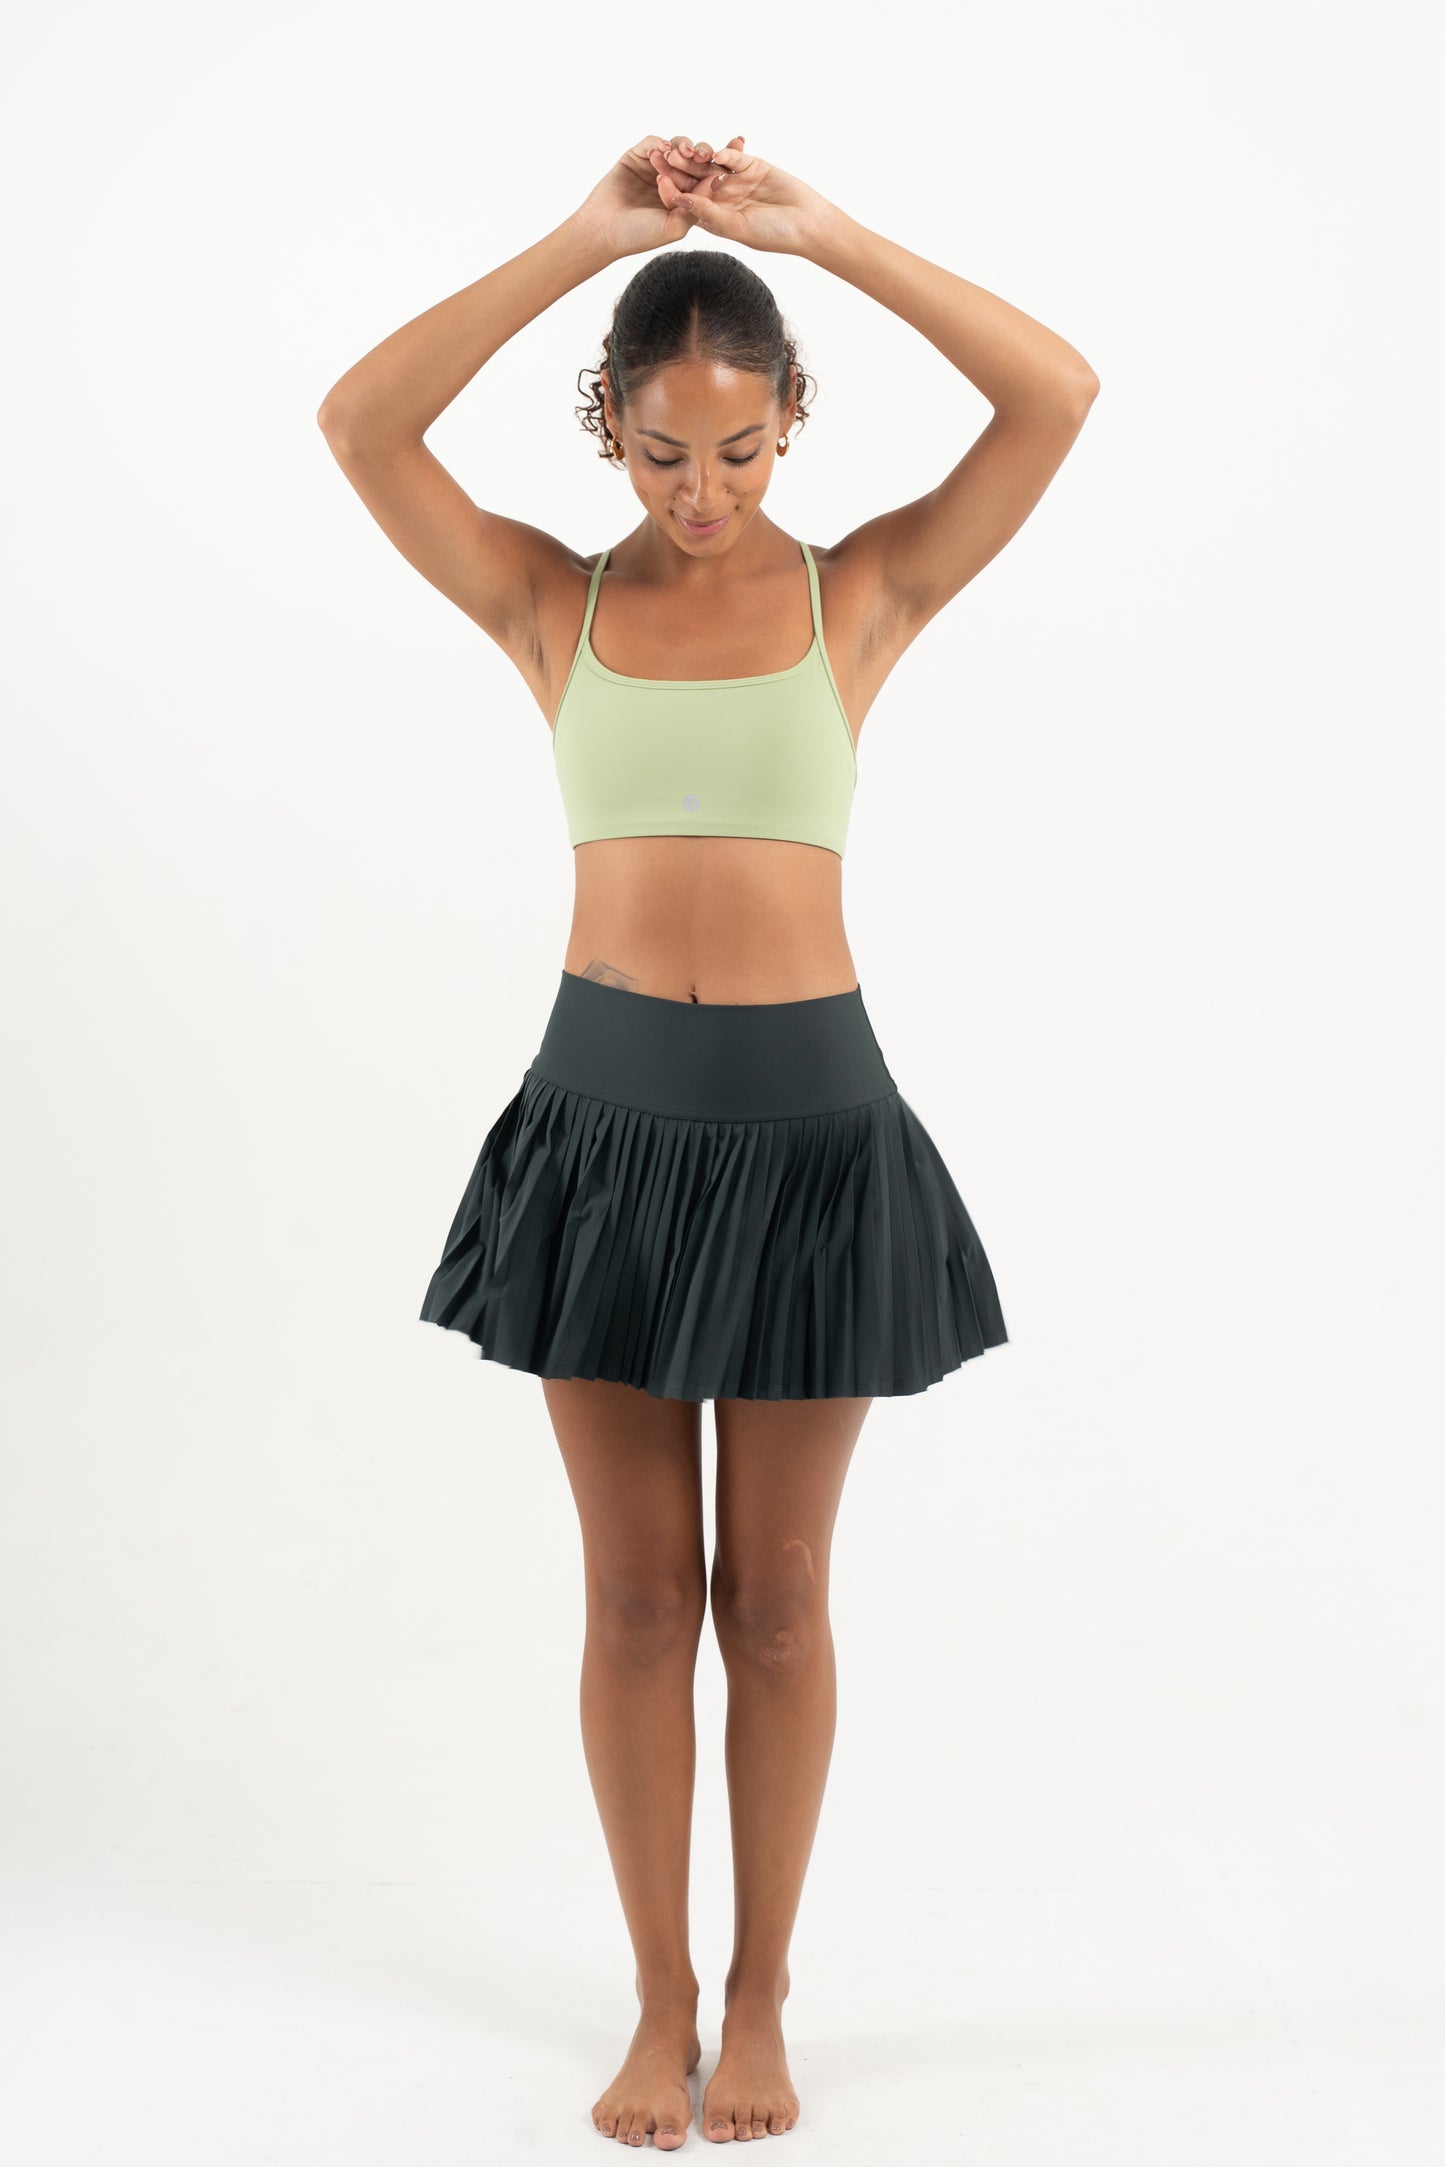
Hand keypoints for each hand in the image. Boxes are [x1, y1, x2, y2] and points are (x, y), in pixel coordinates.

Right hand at [572, 136, 714, 260]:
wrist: (604, 231)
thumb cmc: (640, 235)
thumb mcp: (675, 226)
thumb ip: (697, 205)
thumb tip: (719, 181)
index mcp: (686, 196)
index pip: (709, 176)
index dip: (722, 164)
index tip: (739, 150)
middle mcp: (673, 179)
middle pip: (694, 158)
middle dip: (703, 154)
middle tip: (706, 155)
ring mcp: (655, 166)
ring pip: (676, 147)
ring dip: (682, 147)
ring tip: (684, 153)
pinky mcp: (637, 156)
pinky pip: (652, 142)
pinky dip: (659, 144)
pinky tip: (663, 150)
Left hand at [648, 136, 835, 255]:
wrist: (806, 224)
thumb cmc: (772, 235)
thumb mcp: (736, 227)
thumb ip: (708, 212)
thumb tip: (679, 199)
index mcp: (712, 216)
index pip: (686, 201)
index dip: (672, 190)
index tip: (657, 180)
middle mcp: (721, 196)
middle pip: (694, 179)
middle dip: (678, 168)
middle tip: (661, 155)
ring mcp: (735, 180)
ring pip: (711, 165)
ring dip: (697, 157)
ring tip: (683, 149)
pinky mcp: (751, 165)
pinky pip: (734, 157)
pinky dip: (726, 153)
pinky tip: (716, 153)